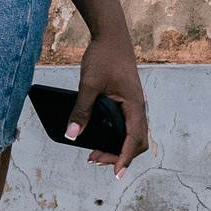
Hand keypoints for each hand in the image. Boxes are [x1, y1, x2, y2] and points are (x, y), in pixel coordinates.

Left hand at [76, 29, 150, 171]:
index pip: (134, 139)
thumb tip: (72, 134)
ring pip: (132, 134)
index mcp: (135, 105)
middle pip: (136, 141)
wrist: (111, 37)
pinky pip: (126, 125)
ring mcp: (133, 105)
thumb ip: (81, 110)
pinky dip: (116, 136)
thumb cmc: (104, 57)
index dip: (125, 158)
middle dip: (119, 155)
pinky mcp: (126, 101)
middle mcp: (138, 108)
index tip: (117, 173)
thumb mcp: (89, 84)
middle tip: (95, 160)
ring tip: (95, 154)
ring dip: (117, 147)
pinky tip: (99, 136)